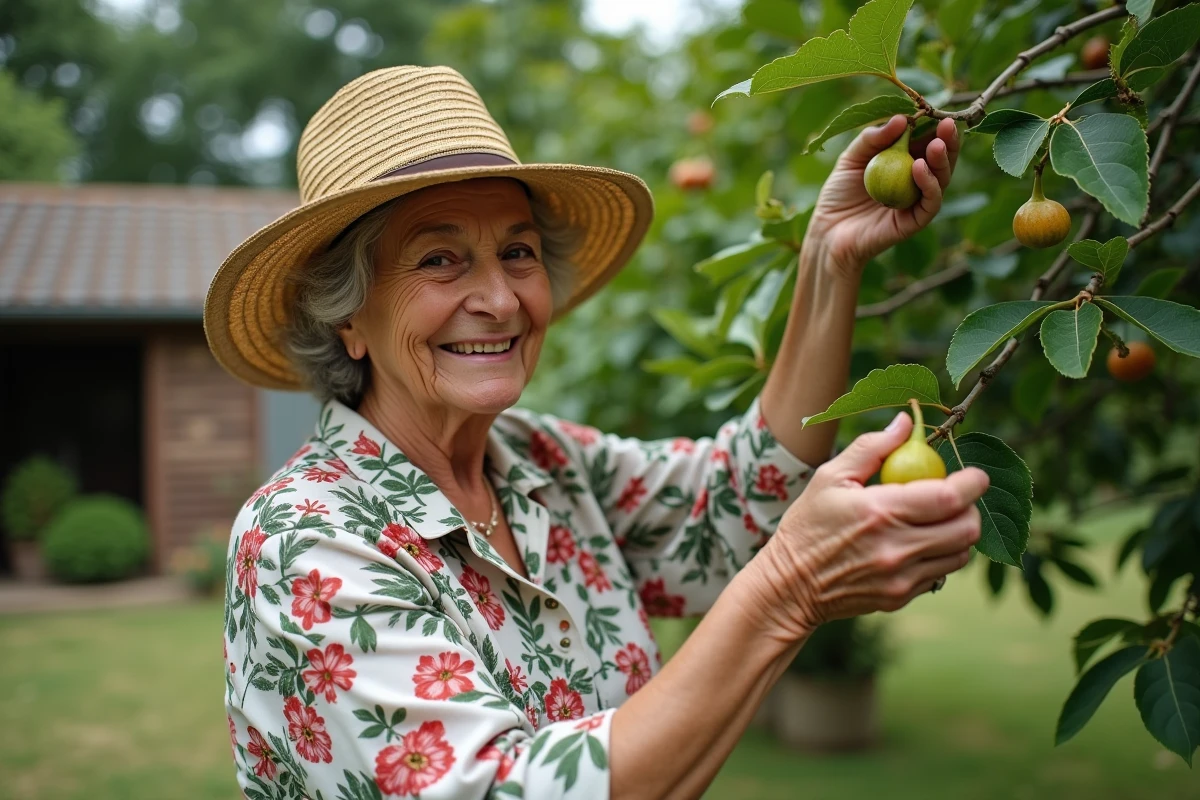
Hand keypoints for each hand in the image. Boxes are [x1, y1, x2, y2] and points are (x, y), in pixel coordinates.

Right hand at [744, 411, 987, 640]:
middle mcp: (896, 548)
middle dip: (970, 508)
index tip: (975, 475)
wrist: (790, 585)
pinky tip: (919, 544)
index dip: (972, 483)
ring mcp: (901, 577)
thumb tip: (907, 422)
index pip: (949, 497)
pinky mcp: (901, 596)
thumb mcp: (830, 477)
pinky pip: (942, 574)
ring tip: (938, 520)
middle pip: (966, 528)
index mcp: (880, 511)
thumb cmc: (807, 524)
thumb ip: (872, 447)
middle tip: (955, 497)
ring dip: (959, 533)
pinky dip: (941, 556)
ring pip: (961, 554)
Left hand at [804, 115, 960, 278]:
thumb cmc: (838, 194)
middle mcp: (916, 181)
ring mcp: (917, 202)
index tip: (937, 111)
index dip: (935, 127)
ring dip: (942, 161)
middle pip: (941, 159)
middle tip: (948, 124)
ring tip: (937, 145)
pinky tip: (920, 167)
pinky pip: (930, 202)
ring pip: (941, 179)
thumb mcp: (851, 159)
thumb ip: (873, 139)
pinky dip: (929, 185)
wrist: (828, 231)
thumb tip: (901, 118)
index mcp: (905, 163)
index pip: (927, 141)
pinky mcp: (915, 221)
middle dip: (948, 141)